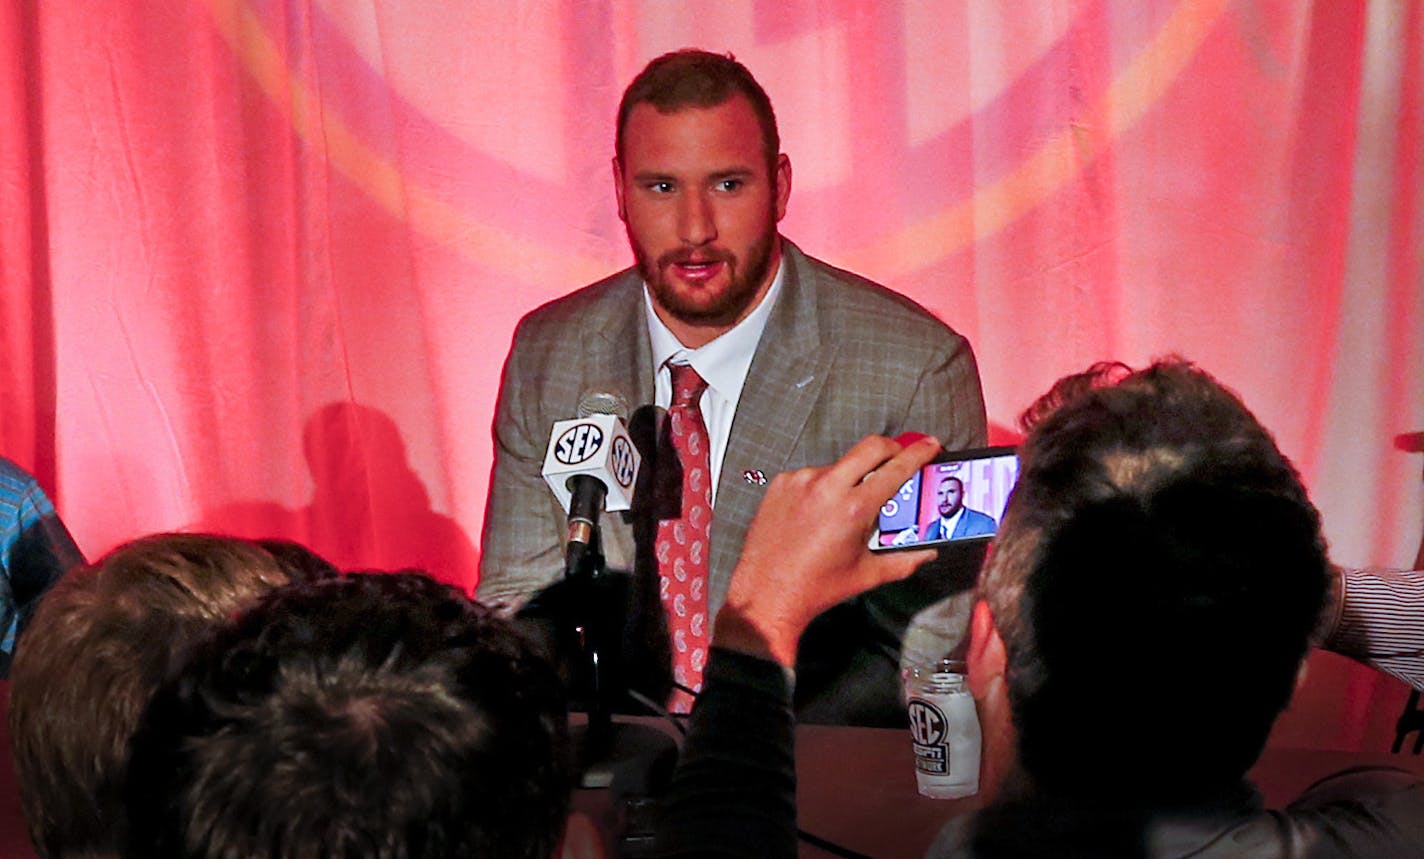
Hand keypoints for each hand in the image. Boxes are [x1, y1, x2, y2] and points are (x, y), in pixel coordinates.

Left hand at [716, 434, 940, 665]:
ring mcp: (800, 481)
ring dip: (852, 476)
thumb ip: (905, 560)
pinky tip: (819, 513)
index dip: (918, 453)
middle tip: (899, 457)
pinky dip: (823, 487)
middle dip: (891, 447)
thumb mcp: (867, 575)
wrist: (766, 595)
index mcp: (853, 508)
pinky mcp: (781, 484)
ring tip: (847, 507)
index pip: (896, 468)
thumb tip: (926, 551)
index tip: (929, 446)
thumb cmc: (815, 588)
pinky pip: (812, 475)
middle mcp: (826, 488)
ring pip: (839, 464)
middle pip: (871, 446)